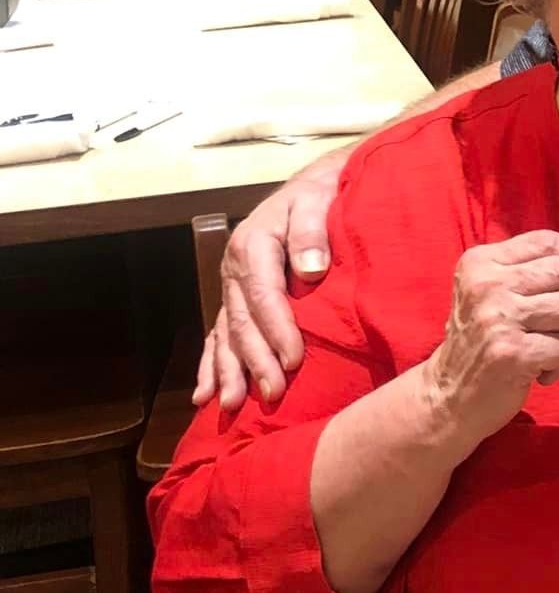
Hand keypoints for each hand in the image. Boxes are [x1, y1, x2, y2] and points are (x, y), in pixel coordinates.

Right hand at [193, 149, 350, 411]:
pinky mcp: (233, 297)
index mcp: (251, 243)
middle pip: (241, 321)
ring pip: (225, 333)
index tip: (294, 360)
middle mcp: (233, 268)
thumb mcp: (317, 200)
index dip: (277, 330)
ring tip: (232, 405)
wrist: (309, 187)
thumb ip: (312, 231)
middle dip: (255, 360)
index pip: (263, 295)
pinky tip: (206, 394)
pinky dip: (211, 364)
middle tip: (273, 394)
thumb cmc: (319, 196)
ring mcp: (230, 285)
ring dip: (228, 371)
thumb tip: (311, 270)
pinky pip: (217, 334)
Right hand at [416, 232, 558, 455]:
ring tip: (548, 345)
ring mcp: (497, 318)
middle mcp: (486, 284)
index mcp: (482, 262)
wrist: (448, 395)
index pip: (547, 241)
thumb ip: (541, 271)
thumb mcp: (499, 294)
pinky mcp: (511, 353)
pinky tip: (540, 371)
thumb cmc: (484, 341)